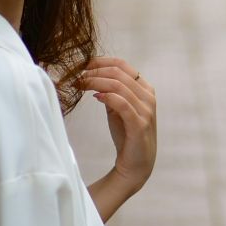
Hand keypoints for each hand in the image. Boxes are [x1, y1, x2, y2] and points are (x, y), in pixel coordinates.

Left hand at [82, 58, 156, 191]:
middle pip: (118, 73)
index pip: (122, 64)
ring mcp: (146, 110)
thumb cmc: (126, 135)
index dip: (101, 61)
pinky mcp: (140, 124)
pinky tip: (95, 98)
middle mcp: (148, 96)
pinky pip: (123, 104)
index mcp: (144, 88)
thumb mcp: (117, 109)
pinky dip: (107, 97)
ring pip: (119, 85)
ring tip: (81, 85)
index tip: (82, 65)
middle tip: (77, 77)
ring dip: (96, 82)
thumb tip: (92, 76)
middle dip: (94, 72)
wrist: (136, 164)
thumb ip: (111, 92)